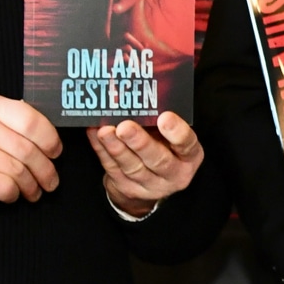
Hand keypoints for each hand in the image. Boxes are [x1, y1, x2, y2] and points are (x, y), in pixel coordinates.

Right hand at [0, 93, 61, 206]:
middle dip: (46, 170)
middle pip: (28, 149)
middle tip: (50, 181)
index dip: (50, 139)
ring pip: (19, 170)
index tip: (55, 152)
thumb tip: (47, 133)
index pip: (31, 119)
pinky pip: (5, 187)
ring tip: (34, 192)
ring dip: (32, 186)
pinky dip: (14, 194)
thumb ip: (7, 118)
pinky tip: (12, 195)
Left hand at [88, 111, 202, 216]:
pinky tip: (94, 134)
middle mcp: (173, 174)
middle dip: (140, 143)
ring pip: (132, 167)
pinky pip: (112, 169)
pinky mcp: (127, 189)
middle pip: (158, 160)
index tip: (165, 117)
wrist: (150, 180)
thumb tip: (139, 94)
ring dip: (116, 148)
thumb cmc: (163, 147)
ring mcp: (150, 185)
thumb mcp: (170, 135)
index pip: (187, 145)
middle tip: (125, 127)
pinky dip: (102, 150)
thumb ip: (160, 120)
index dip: (177, 132)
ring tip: (105, 131)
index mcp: (189, 157)